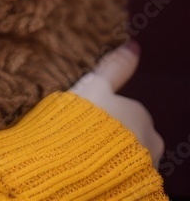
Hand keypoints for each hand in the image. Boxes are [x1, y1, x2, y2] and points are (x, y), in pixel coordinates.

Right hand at [69, 43, 163, 166]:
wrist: (79, 165)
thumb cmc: (86, 120)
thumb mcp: (95, 86)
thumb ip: (115, 67)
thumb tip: (134, 44)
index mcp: (140, 114)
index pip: (128, 110)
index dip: (106, 112)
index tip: (88, 116)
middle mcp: (151, 140)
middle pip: (134, 133)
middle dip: (116, 134)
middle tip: (87, 135)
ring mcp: (146, 165)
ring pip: (132, 155)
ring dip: (115, 153)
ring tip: (87, 153)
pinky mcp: (137, 185)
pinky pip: (127, 174)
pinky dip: (115, 171)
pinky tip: (93, 167)